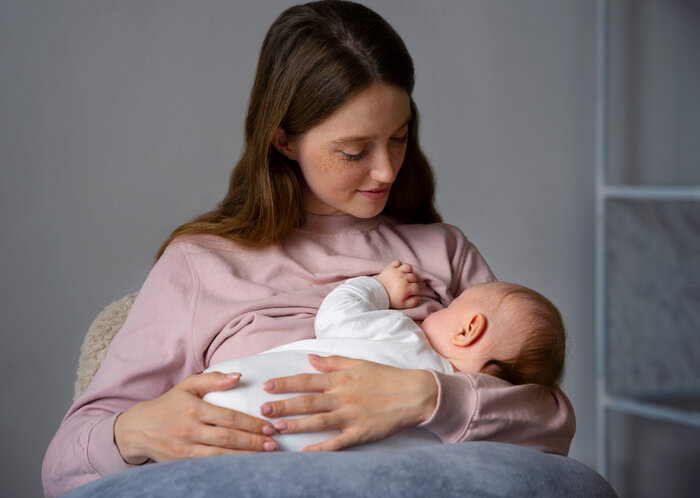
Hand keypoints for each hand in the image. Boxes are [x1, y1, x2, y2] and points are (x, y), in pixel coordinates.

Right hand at [114, 372, 277, 463]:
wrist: (136, 429)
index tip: (269, 427)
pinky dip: (227, 467)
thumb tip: (238, 376)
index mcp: (194, 408)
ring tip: (264, 456)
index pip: (229, 417)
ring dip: (244, 457)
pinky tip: (243, 466)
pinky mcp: (180, 462)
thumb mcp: (188, 386)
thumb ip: (213, 379)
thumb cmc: (168, 405)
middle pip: (227, 438)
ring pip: (220, 456)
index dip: (251, 423)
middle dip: (253, 442)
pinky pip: (208, 466)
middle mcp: (189, 429)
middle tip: (273, 444)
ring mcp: (184, 448)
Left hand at [259, 354, 437, 450]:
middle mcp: (343, 396)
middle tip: (263, 410)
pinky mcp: (361, 432)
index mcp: (341, 379)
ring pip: (319, 421)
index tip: (267, 386)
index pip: (307, 380)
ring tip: (277, 428)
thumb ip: (333, 362)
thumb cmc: (385, 377)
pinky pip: (339, 442)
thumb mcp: (358, 363)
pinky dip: (322, 448)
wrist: (414, 393)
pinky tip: (306, 453)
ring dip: (297, 425)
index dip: (286, 383)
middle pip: (308, 401)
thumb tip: (310, 359)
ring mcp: (352, 415)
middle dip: (284, 406)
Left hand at [375, 260, 419, 308]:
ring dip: (408, 271)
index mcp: (406, 288)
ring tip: (405, 276)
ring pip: (408, 267)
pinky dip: (399, 265)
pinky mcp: (390, 268)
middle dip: (412, 282)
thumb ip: (413, 302)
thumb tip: (418, 297)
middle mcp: (403, 278)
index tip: (410, 292)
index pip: (417, 287)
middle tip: (406, 285)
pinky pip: (397, 262)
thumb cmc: (390, 299)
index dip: (414, 290)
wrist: (376, 294)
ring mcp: (397, 272)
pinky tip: (398, 270)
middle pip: (414, 277)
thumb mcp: (402, 305)